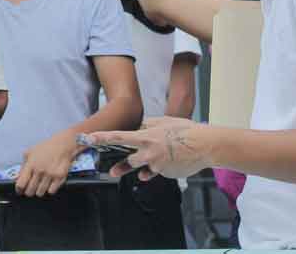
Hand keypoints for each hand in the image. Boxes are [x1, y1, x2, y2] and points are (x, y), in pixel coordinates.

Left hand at [16, 131, 79, 196]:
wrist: (63, 144)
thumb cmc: (45, 147)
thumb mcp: (29, 153)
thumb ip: (23, 166)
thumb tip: (18, 178)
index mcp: (31, 165)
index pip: (21, 184)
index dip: (19, 190)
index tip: (19, 190)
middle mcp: (39, 171)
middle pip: (30, 191)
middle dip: (28, 192)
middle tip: (29, 189)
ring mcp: (50, 175)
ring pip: (40, 193)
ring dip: (38, 191)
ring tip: (39, 186)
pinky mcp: (59, 178)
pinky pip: (51, 191)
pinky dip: (49, 189)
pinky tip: (48, 184)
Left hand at [84, 116, 209, 180]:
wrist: (205, 145)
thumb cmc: (186, 131)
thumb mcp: (163, 122)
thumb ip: (147, 125)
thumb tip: (138, 126)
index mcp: (146, 136)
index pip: (119, 137)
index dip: (102, 138)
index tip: (89, 139)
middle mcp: (148, 152)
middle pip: (128, 161)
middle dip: (120, 166)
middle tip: (113, 171)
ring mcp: (157, 164)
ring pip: (143, 169)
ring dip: (143, 168)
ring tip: (154, 163)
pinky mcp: (165, 173)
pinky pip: (157, 172)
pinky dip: (160, 169)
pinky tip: (171, 162)